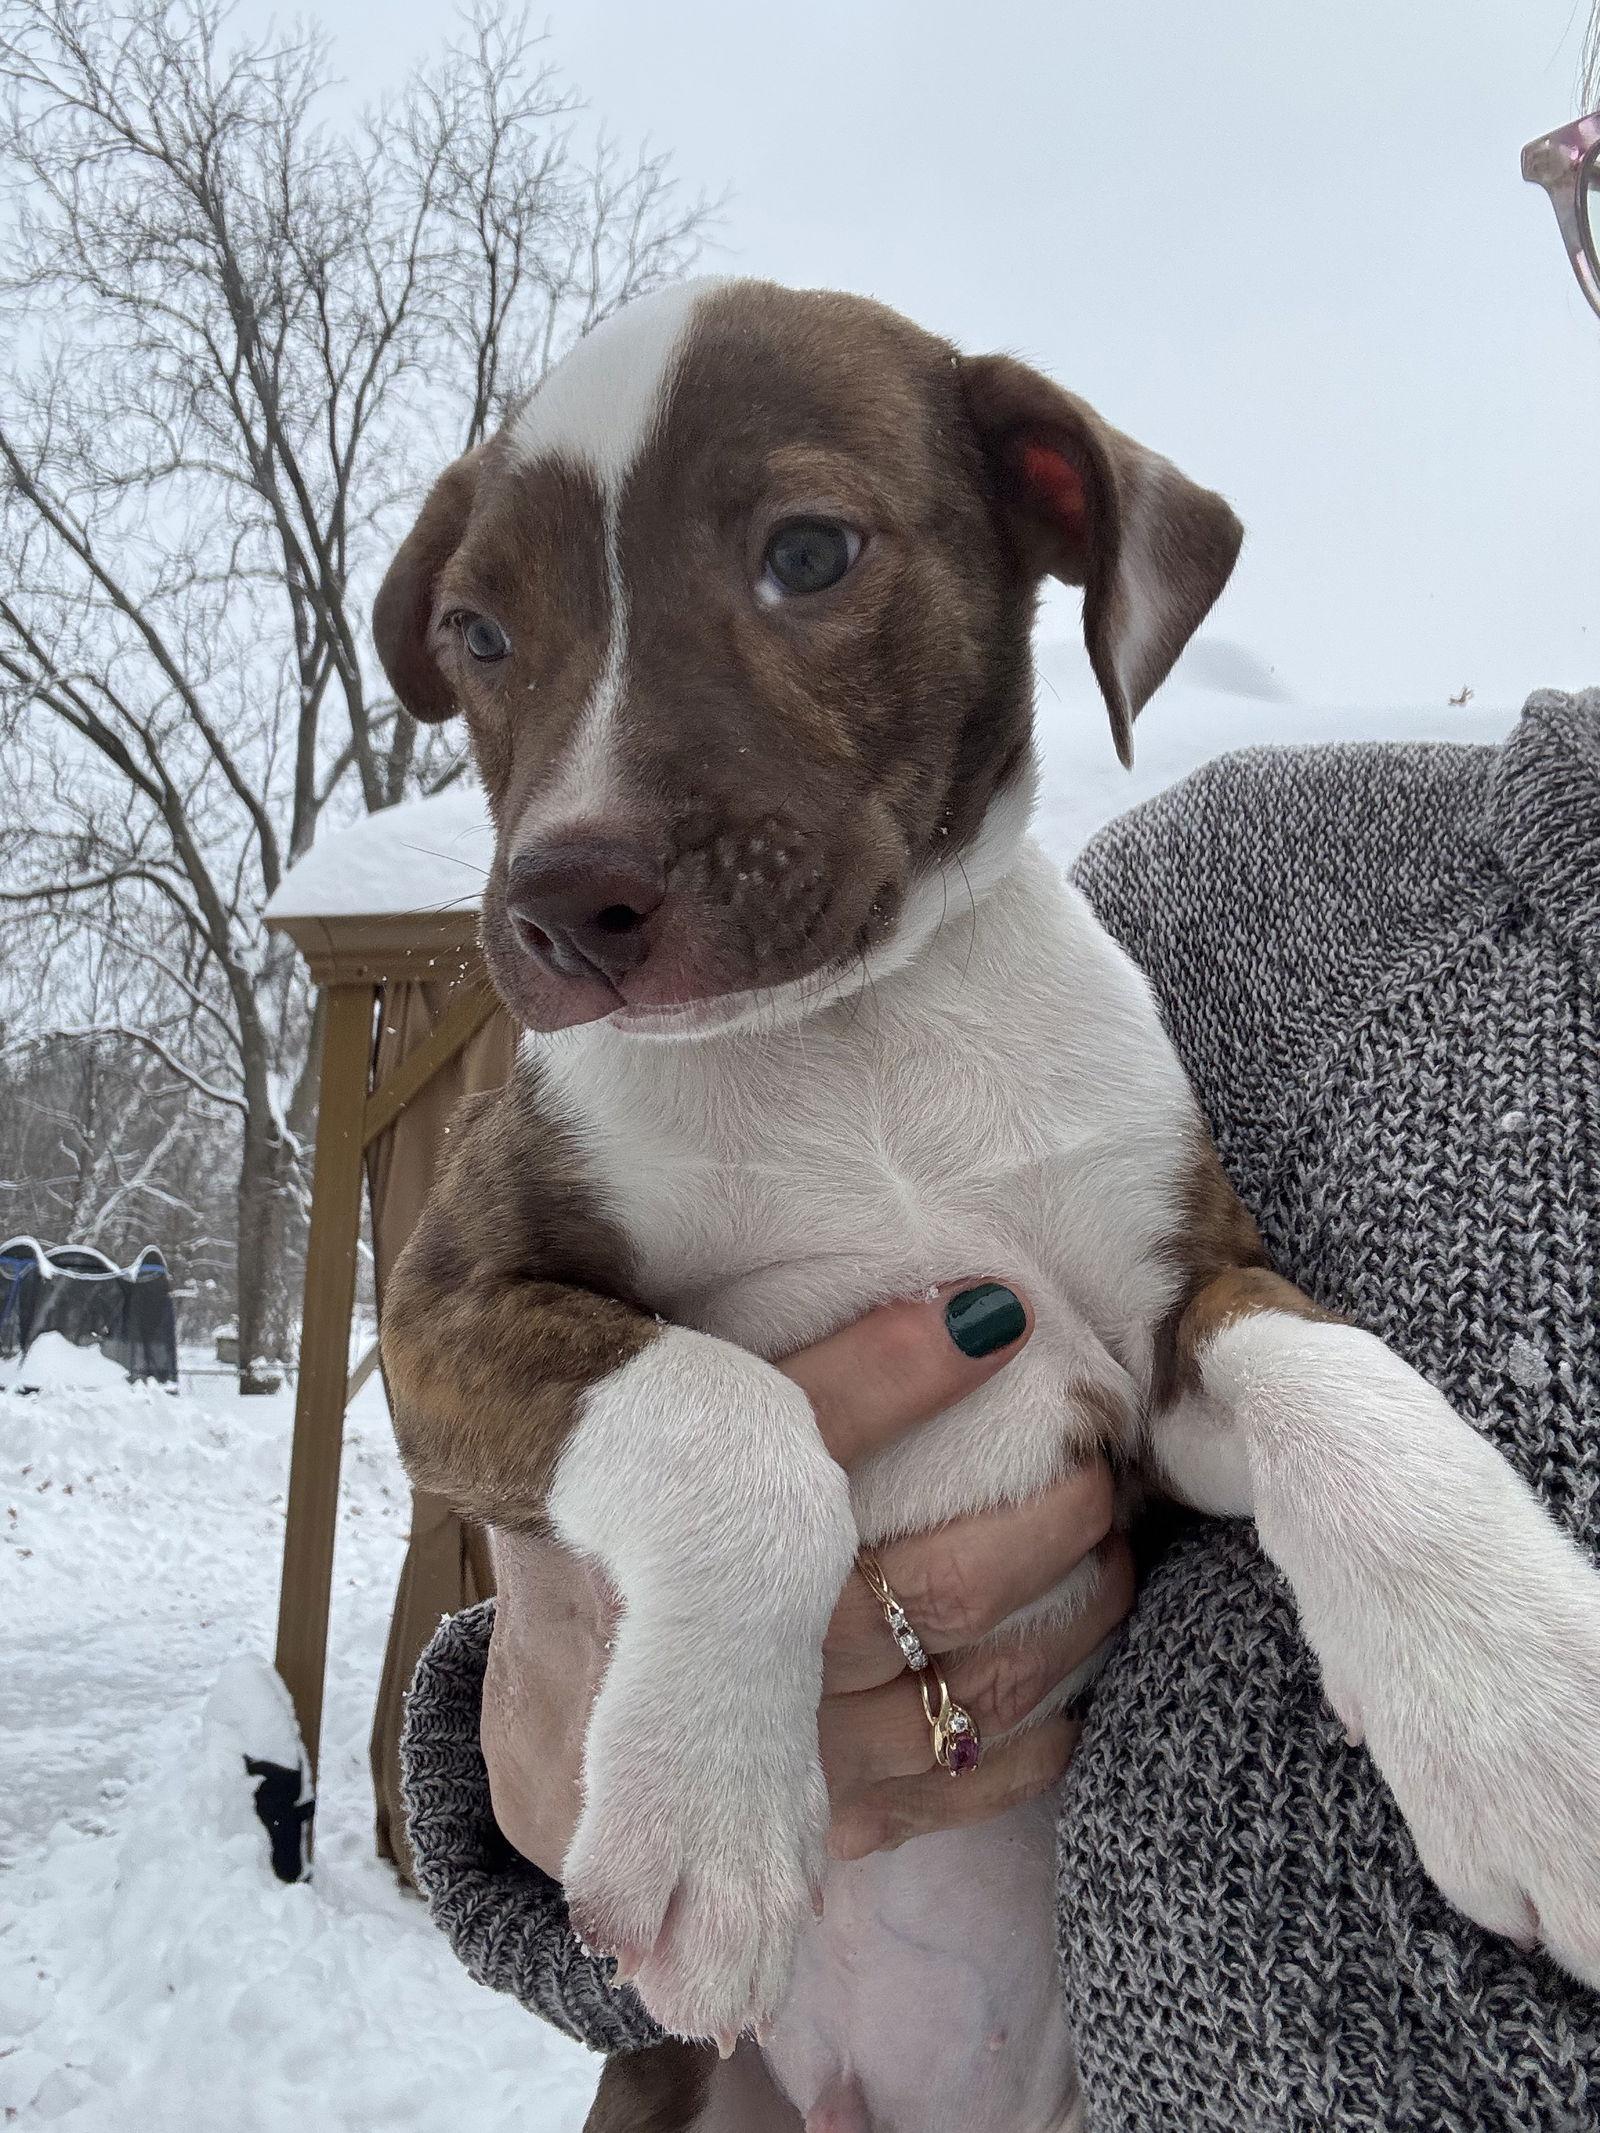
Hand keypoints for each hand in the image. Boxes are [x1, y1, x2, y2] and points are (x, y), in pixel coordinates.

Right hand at [480, 1283, 1134, 1879]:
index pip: (812, 1429)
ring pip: (982, 1685)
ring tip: (1111, 1548)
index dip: (908, 1365)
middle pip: (948, 1584)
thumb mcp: (600, 1455)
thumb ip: (679, 1374)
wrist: (538, 1761)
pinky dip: (1044, 1727)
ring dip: (1074, 1614)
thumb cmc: (589, 1567)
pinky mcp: (832, 1827)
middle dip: (1049, 1515)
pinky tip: (1077, 1674)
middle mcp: (750, 1665)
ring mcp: (797, 1764)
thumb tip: (850, 1299)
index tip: (996, 1313)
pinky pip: (970, 1782)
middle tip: (1095, 1457)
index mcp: (680, 1549)